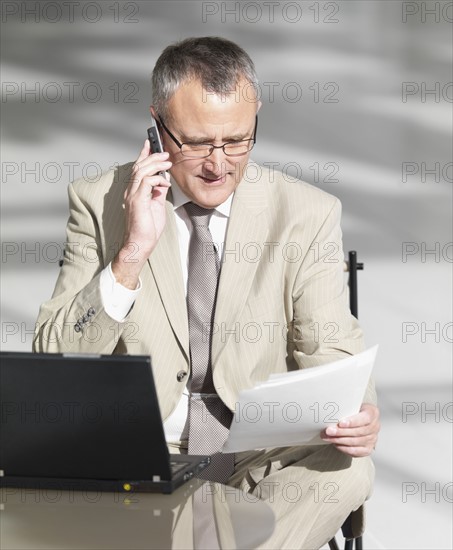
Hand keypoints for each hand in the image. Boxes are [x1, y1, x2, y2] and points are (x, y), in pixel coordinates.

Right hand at [112, 140, 171, 287]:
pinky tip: (165, 183)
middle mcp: (131, 191)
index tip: (151, 142)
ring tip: (167, 162)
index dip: (143, 153)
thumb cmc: (148, 228)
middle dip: (152, 155)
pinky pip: (146, 183)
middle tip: (164, 152)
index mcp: (135, 191)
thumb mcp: (157, 205)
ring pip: (141, 171)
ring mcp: (132, 195)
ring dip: (156, 164)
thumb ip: (158, 191)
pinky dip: (156, 179)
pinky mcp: (137, 201)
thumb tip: (164, 180)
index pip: (138, 167)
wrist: (142, 243)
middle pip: (138, 166)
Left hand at [321, 403, 379, 456]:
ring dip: (339, 440)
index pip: (365, 418)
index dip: (353, 422)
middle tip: (328, 431)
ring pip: (356, 442)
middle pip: (359, 432)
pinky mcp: (368, 449)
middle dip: (341, 432)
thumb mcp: (351, 405)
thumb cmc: (353, 411)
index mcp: (372, 412)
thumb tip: (329, 412)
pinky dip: (344, 448)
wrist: (358, 420)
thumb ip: (345, 409)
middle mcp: (375, 426)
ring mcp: (373, 439)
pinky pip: (356, 451)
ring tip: (327, 437)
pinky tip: (336, 444)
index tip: (340, 423)